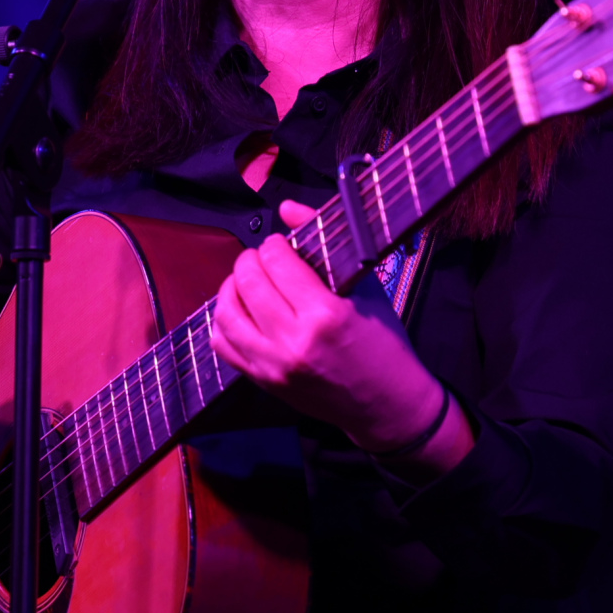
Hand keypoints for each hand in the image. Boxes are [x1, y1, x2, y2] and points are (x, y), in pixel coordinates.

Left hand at [209, 200, 474, 477]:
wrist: (388, 404)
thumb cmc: (385, 342)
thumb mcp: (366, 287)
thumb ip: (324, 243)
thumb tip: (286, 207)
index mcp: (325, 313)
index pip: (277, 261)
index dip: (275, 244)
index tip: (283, 244)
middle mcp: (294, 341)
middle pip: (247, 282)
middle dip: (250, 260)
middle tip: (262, 258)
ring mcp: (275, 365)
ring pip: (226, 313)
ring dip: (231, 287)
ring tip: (246, 281)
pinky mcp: (264, 382)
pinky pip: (224, 346)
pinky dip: (224, 322)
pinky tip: (240, 311)